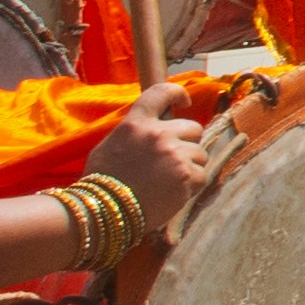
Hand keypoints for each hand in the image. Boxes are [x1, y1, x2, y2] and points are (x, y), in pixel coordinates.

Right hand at [86, 78, 212, 225]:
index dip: (177, 94)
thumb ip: (135, 133)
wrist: (103, 211)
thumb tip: (153, 129)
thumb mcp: (110, 145)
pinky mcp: (186, 176)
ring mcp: (174, 154)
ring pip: (200, 154)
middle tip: (173, 161)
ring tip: (169, 181)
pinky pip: (202, 176)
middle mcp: (158, 134)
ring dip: (190, 166)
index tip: (185, 102)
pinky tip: (173, 194)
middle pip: (193, 128)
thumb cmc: (102, 182)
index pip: (161, 93)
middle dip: (187, 143)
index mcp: (136, 123)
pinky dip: (192, 186)